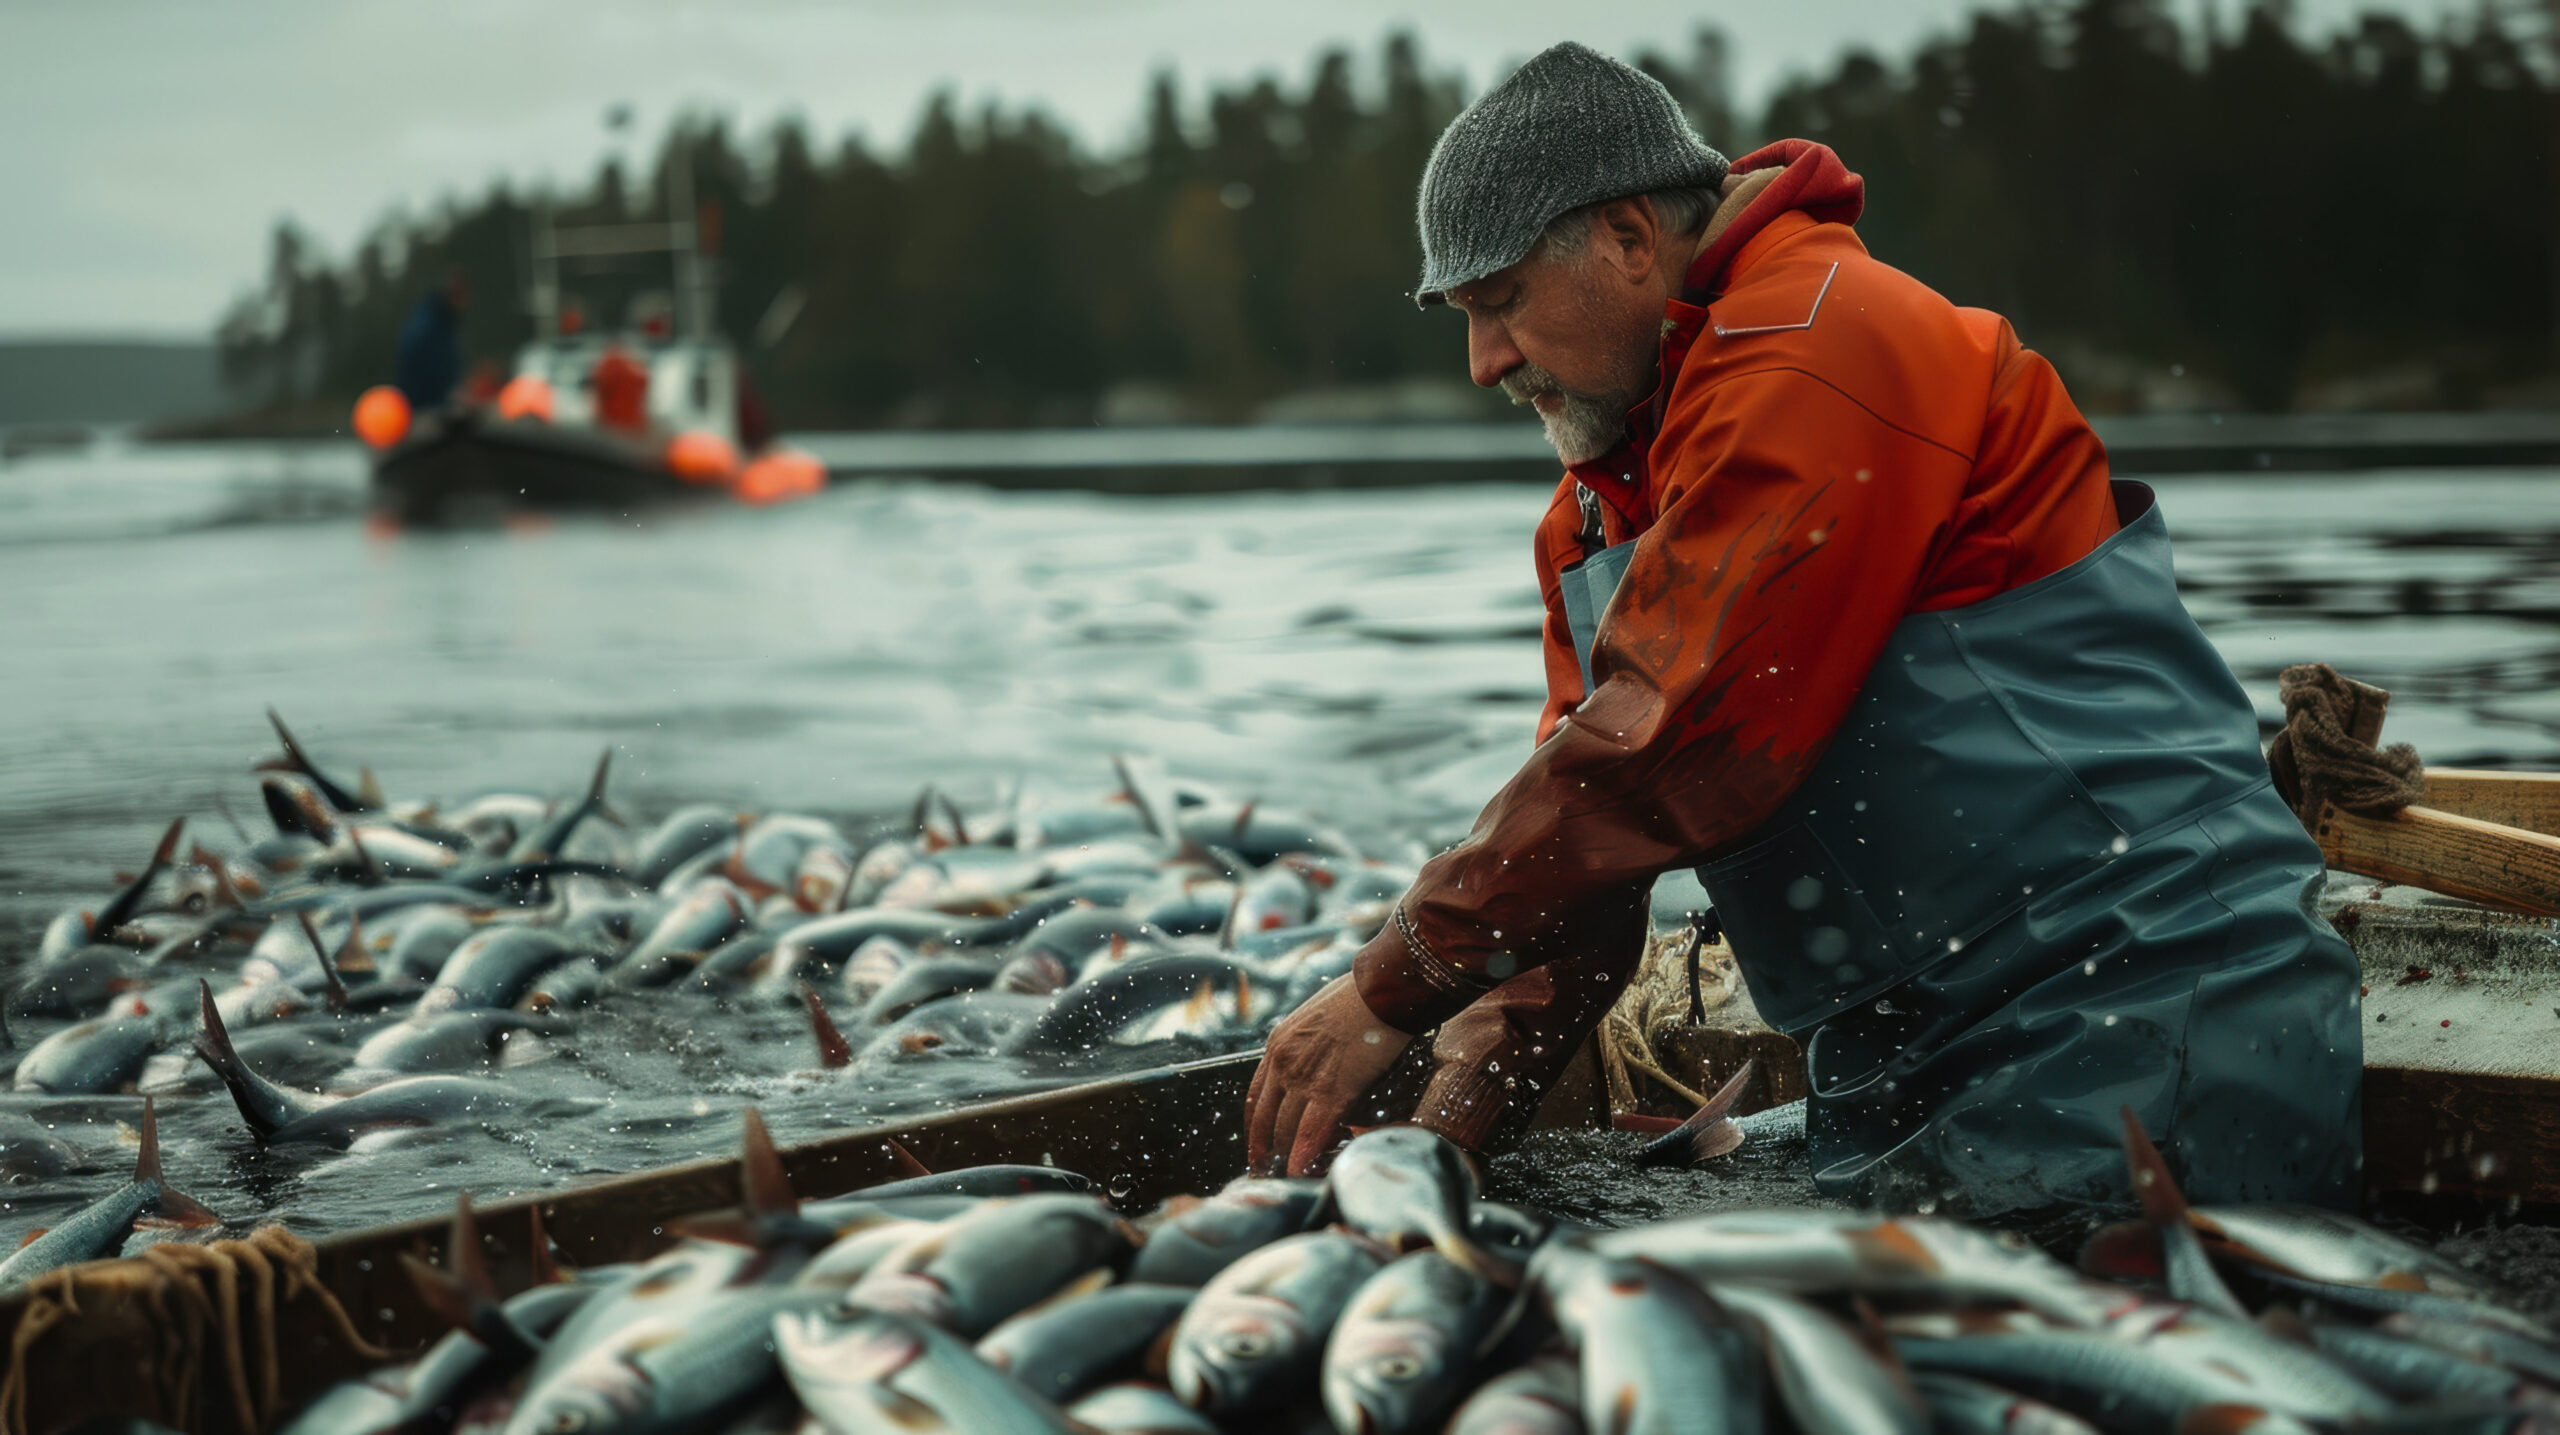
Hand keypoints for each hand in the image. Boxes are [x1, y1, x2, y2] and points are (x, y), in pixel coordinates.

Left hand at [1245, 975, 1412, 1176]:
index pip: (1256, 1097)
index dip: (1254, 1127)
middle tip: (1271, 1170)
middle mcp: (1283, 1064)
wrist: (1380, 990)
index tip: (1257, 1146)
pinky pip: (1311, 1134)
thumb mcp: (1316, 1017)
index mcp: (1277, 1045)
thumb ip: (1309, 1045)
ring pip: (1286, 1130)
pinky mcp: (1332, 1092)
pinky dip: (1304, 1156)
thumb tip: (1320, 1065)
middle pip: (1267, 1120)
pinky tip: (1302, 1171)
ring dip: (1286, 1158)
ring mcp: (1305, 1079)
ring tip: (1289, 1176)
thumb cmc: (1358, 997)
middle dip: (1267, 1150)